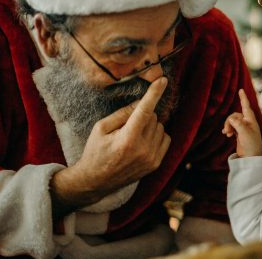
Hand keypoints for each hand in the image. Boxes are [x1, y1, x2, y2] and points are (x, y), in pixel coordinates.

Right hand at [51, 77, 170, 210]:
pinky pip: (166, 138)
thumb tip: (141, 102)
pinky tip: (143, 141)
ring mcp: (151, 158)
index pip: (144, 110)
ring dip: (150, 125)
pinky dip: (157, 135)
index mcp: (127, 139)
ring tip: (133, 136)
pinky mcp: (156, 164)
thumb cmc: (95, 151)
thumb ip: (122, 113)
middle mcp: (143, 149)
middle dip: (142, 115)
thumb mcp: (101, 127)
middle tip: (126, 127)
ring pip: (160, 126)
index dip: (154, 93)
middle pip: (153, 117)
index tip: (162, 80)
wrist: (96, 181)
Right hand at [222, 89, 261, 156]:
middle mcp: (247, 122)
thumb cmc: (251, 144)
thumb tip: (231, 118)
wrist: (251, 157)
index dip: (243, 98)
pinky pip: (231, 126)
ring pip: (232, 121)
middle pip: (234, 115)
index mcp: (251, 120)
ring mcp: (243, 128)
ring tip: (227, 134)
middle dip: (229, 121)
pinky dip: (228, 129)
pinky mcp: (239, 133)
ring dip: (228, 126)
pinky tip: (226, 134)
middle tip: (227, 131)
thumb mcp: (244, 133)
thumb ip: (238, 124)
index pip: (246, 106)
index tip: (241, 90)